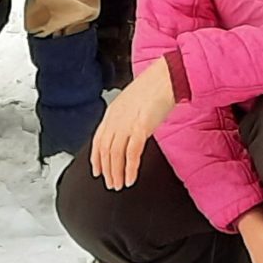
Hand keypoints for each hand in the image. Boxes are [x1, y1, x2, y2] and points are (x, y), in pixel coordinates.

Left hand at [89, 57, 177, 189]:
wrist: (166, 77)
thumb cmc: (154, 87)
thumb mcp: (133, 102)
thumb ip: (126, 117)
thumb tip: (127, 132)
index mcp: (112, 112)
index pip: (98, 140)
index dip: (96, 158)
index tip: (97, 171)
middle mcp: (116, 119)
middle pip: (106, 150)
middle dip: (107, 170)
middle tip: (110, 184)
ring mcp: (127, 123)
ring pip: (115, 155)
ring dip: (116, 173)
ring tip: (119, 185)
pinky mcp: (140, 128)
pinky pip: (131, 153)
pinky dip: (130, 169)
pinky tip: (131, 178)